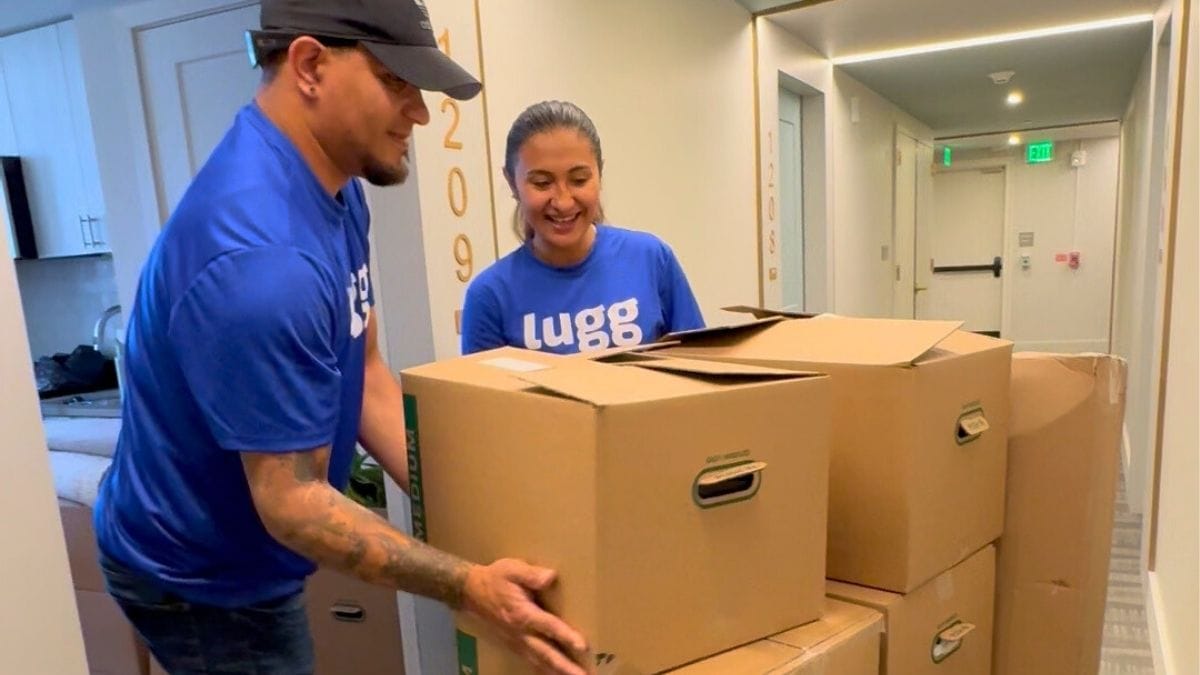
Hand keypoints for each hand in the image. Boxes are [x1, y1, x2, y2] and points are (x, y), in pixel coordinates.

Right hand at [463, 558, 588, 674]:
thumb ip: (531, 574)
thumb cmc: (495, 578)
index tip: (582, 646)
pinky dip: (544, 670)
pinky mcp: (514, 645)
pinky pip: (531, 661)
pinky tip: (555, 674)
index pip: (548, 627)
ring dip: (557, 672)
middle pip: (546, 653)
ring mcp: (516, 642)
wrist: (470, 592)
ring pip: (539, 661)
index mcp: (522, 614)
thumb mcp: (511, 569)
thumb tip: (551, 576)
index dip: (565, 636)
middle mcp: (520, 633)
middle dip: (565, 666)